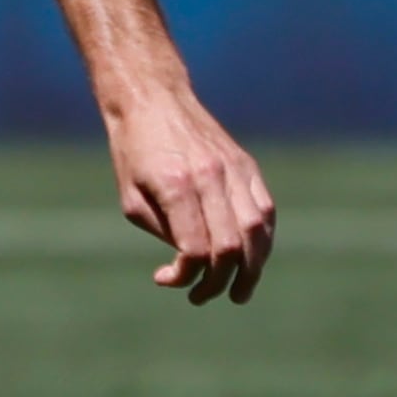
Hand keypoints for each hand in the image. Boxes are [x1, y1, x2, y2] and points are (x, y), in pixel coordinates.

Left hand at [112, 94, 273, 304]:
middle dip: (220, 281)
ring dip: (252, 269)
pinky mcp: (248, 166)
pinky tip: (251, 260)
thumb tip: (193, 265)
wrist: (152, 99)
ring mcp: (235, 170)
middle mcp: (211, 178)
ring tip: (238, 291)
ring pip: (257, 232)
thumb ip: (165, 231)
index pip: (195, 248)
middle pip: (231, 245)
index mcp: (175, 186)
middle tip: (203, 296)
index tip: (165, 279)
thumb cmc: (132, 151)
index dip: (186, 275)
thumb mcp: (131, 197)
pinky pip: (265, 212)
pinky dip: (262, 242)